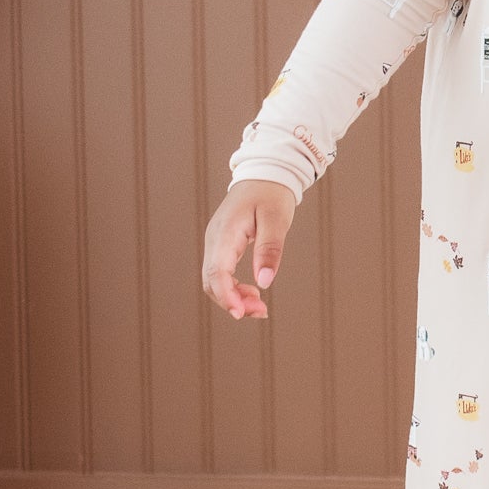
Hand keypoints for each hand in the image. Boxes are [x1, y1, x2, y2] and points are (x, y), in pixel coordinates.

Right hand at [202, 179, 298, 319]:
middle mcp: (214, 241)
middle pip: (211, 282)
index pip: (216, 272)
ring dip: (234, 298)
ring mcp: (216, 244)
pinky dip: (235, 288)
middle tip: (261, 312)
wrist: (265, 175)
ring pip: (214, 281)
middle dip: (232, 302)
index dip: (226, 296)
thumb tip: (265, 282)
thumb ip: (270, 250)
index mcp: (225, 233)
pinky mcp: (222, 247)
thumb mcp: (276, 220)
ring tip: (260, 306)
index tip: (241, 313)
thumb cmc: (272, 195)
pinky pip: (221, 274)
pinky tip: (253, 293)